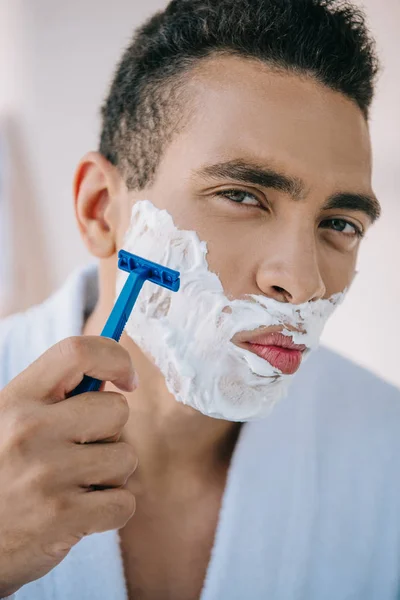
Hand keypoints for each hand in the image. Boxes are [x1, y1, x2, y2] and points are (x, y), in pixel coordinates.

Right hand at [0, 337, 137, 596]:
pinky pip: (124, 502)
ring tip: (73, 485)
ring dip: (110, 474)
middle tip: (82, 451)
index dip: (115, 358)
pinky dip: (110, 510)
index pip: (78, 352)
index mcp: (16, 399)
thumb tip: (113, 378)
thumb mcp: (8, 421)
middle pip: (117, 409)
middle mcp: (29, 430)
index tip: (126, 379)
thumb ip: (53, 398)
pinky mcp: (62, 517)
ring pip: (126, 457)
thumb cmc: (0, 473)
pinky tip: (78, 512)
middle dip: (111, 432)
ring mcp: (46, 474)